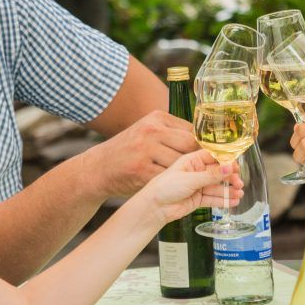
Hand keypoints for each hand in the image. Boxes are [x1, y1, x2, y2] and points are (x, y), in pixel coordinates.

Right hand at [84, 110, 198, 199]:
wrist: (98, 167)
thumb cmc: (129, 151)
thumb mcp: (147, 132)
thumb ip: (171, 134)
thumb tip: (203, 143)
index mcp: (156, 118)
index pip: (190, 130)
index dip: (201, 145)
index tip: (205, 157)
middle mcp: (151, 131)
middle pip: (189, 144)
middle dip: (196, 159)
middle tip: (198, 169)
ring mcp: (145, 150)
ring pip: (180, 163)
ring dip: (185, 173)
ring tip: (186, 178)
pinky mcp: (141, 170)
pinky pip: (168, 177)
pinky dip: (172, 183)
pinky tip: (171, 185)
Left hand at [134, 149, 242, 223]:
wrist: (155, 207)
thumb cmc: (166, 187)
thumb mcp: (190, 179)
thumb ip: (211, 175)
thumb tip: (229, 167)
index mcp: (193, 161)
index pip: (214, 157)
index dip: (226, 161)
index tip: (237, 166)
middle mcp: (197, 172)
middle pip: (218, 173)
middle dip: (230, 178)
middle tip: (239, 183)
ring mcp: (198, 186)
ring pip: (217, 187)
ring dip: (229, 190)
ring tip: (239, 193)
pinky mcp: (198, 199)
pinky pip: (214, 199)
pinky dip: (224, 201)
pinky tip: (233, 202)